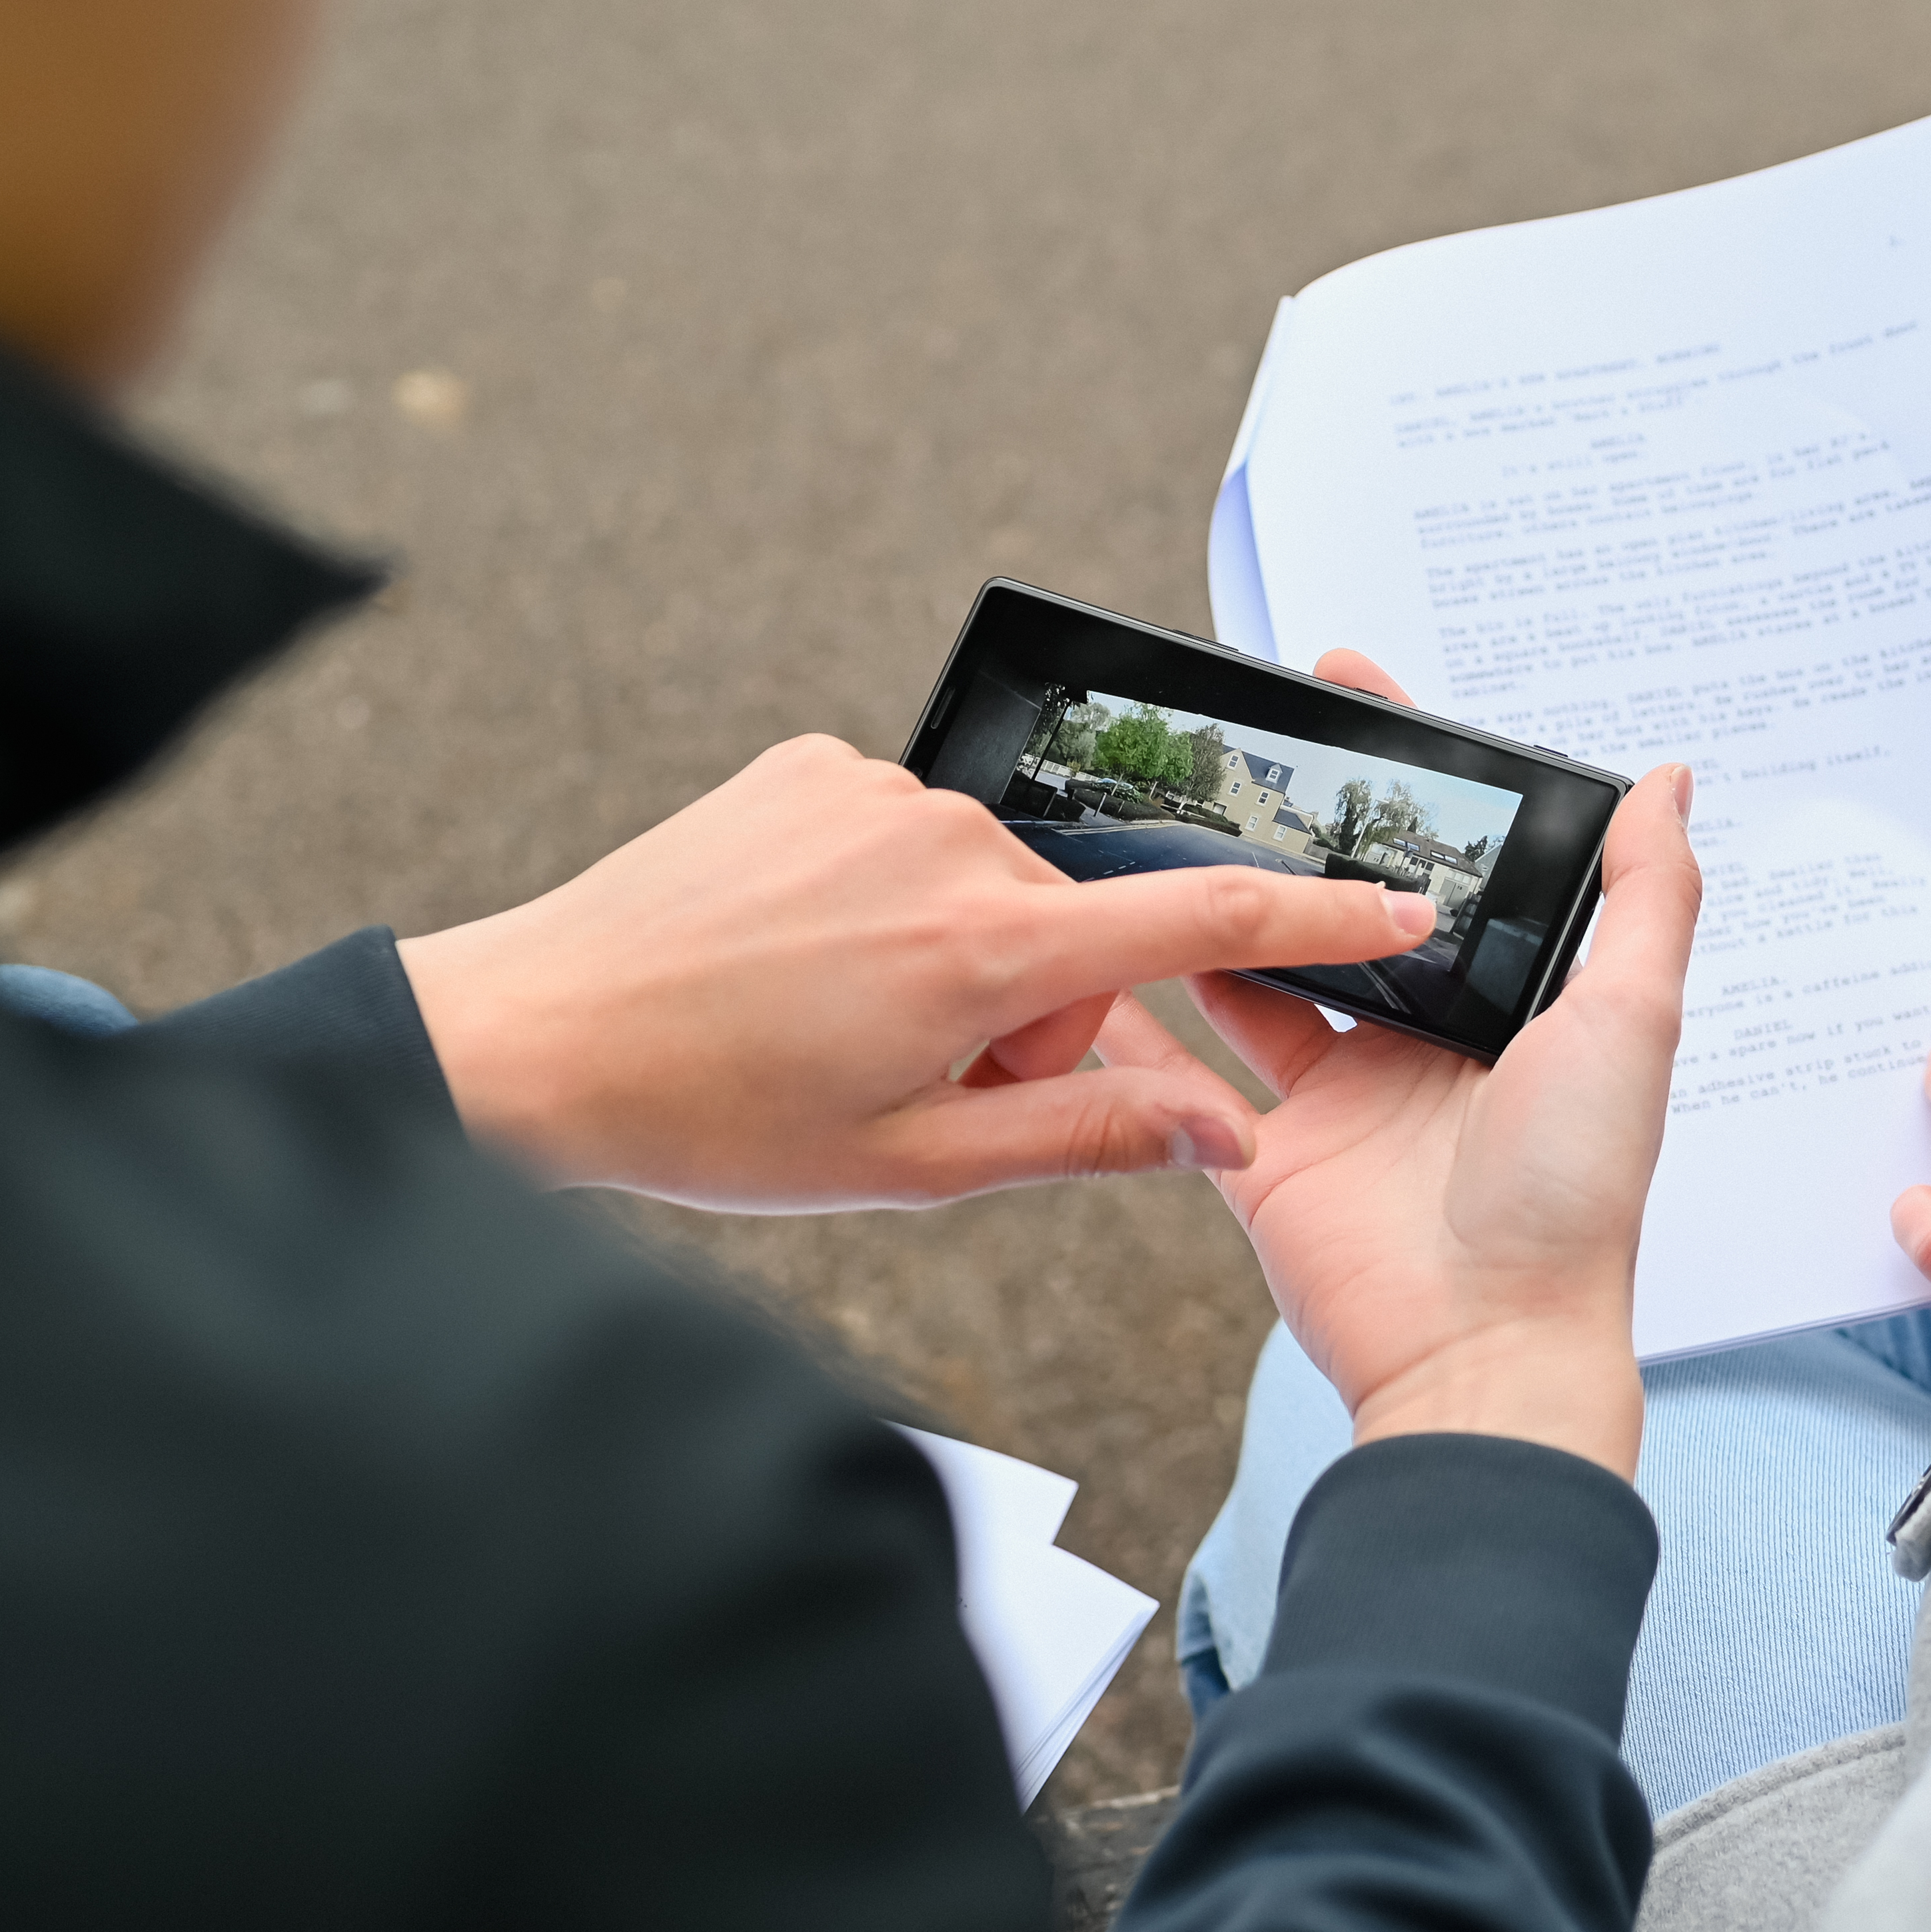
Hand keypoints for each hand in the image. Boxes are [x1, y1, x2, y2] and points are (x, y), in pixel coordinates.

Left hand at [394, 734, 1441, 1210]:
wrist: (533, 1038)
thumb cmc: (711, 1120)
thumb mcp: (914, 1167)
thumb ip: (1087, 1138)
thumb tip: (1226, 1134)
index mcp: (982, 950)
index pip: (1203, 922)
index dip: (1319, 918)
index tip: (1397, 903)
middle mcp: (943, 843)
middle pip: (1078, 933)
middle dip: (1037, 1017)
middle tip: (925, 1090)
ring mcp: (873, 790)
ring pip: (992, 891)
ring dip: (959, 964)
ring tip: (840, 1027)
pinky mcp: (814, 764)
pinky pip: (908, 838)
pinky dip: (887, 906)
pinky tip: (801, 959)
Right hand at [1098, 650, 1697, 1477]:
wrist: (1486, 1347)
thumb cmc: (1574, 1196)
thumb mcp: (1631, 1021)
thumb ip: (1646, 897)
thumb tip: (1669, 783)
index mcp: (1506, 1008)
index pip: (1443, 865)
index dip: (1400, 776)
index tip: (1348, 685)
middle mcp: (1419, 1047)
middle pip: (1337, 915)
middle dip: (1288, 834)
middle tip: (1234, 745)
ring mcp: (1336, 1102)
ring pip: (1249, 982)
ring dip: (1203, 913)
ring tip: (1153, 824)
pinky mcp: (1263, 1159)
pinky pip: (1182, 1081)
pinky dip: (1133, 1027)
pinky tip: (1089, 957)